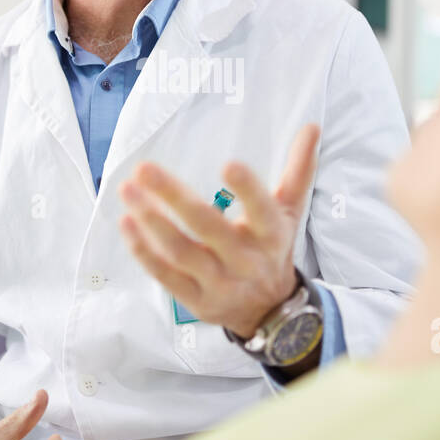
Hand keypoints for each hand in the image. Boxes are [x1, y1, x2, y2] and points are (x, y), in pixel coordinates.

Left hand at [118, 123, 320, 336]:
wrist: (270, 313)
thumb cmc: (273, 249)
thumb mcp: (289, 212)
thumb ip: (298, 169)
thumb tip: (312, 126)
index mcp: (271, 234)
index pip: (262, 210)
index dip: (248, 190)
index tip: (229, 164)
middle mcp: (245, 260)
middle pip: (208, 227)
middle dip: (175, 197)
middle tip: (146, 168)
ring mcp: (219, 283)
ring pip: (181, 251)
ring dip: (152, 220)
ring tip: (128, 189)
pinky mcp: (195, 300)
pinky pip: (165, 276)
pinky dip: (144, 251)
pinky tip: (127, 222)